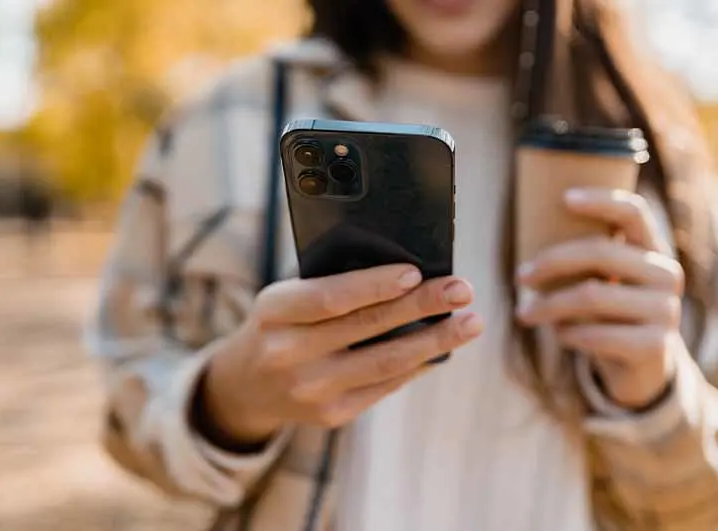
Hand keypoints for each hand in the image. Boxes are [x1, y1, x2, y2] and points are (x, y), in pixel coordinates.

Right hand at [203, 264, 482, 442]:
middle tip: (462, 290)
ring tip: (470, 322)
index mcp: (273, 313)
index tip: (415, 272)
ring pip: (385, 363)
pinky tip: (443, 348)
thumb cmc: (282, 324)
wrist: (247, 385)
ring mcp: (310, 391)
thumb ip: (331, 285)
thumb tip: (409, 277)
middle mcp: (288, 355)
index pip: (329, 298)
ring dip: (435, 341)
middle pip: (366, 328)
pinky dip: (418, 364)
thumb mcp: (287, 298)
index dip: (373, 286)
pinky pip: (385, 385)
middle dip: (421, 306)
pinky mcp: (332, 416)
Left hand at [515, 188, 684, 408]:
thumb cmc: (610, 316)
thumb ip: (584, 260)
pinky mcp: (656, 345)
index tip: (564, 198)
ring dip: (549, 305)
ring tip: (525, 314)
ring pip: (592, 295)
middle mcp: (667, 275)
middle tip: (520, 277)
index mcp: (653, 250)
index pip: (634, 212)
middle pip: (601, 252)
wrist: (641, 371)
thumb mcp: (603, 282)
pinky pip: (597, 333)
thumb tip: (529, 236)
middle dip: (551, 262)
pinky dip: (568, 334)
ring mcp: (666, 310)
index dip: (601, 201)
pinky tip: (559, 335)